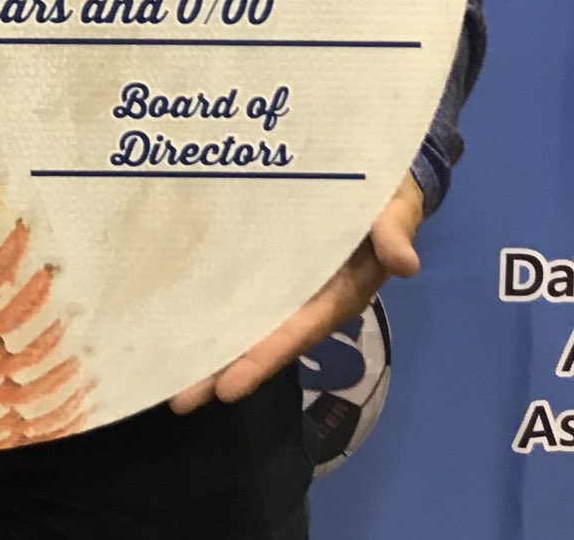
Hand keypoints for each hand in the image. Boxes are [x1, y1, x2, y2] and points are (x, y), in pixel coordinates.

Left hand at [169, 172, 423, 414]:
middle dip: (224, 368)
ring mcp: (289, 282)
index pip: (297, 331)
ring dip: (211, 346)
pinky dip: (213, 306)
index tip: (228, 387)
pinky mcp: (273, 261)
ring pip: (247, 320)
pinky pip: (241, 289)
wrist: (379, 174)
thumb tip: (406, 264)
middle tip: (179, 399)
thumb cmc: (389, 191)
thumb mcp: (396, 207)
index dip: (264, 358)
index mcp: (341, 293)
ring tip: (167, 373)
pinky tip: (176, 318)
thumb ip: (393, 232)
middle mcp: (310, 298)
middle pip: (264, 339)